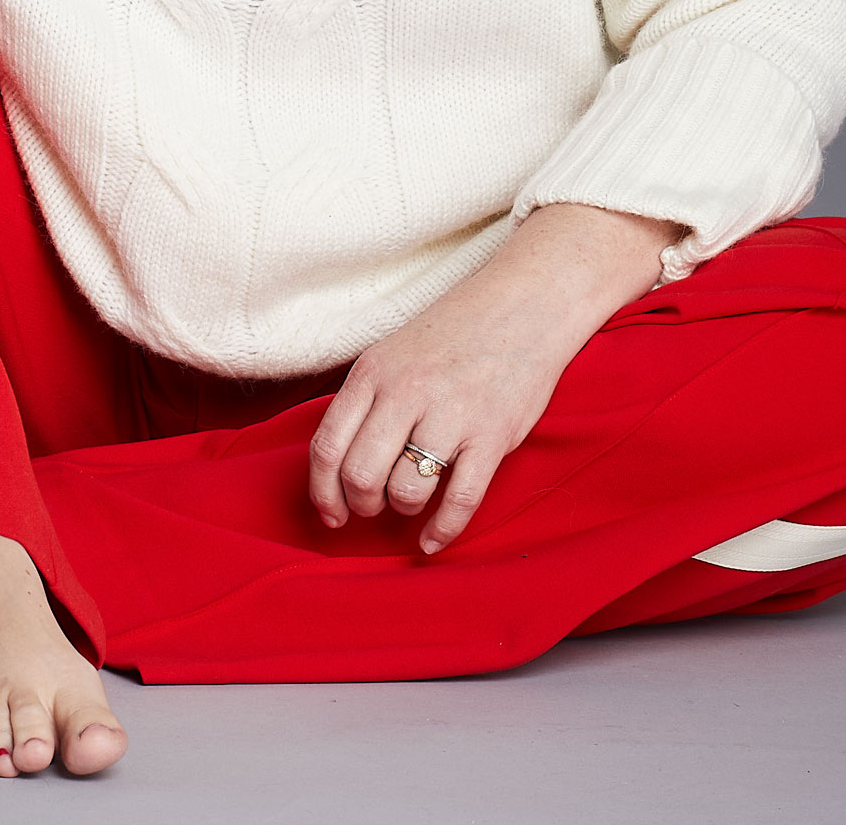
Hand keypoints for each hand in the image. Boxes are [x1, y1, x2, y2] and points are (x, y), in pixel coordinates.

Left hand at [307, 204, 684, 554]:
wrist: (523, 303)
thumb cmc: (455, 332)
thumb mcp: (393, 352)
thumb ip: (367, 400)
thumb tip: (339, 462)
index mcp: (373, 372)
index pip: (327, 445)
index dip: (322, 491)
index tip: (330, 513)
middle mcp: (404, 393)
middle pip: (359, 475)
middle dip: (360, 506)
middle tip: (372, 509)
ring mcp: (450, 415)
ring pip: (404, 491)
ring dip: (403, 510)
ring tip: (412, 502)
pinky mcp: (492, 436)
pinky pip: (458, 501)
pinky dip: (441, 531)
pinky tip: (433, 541)